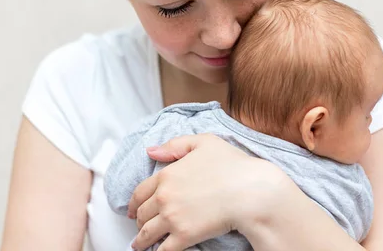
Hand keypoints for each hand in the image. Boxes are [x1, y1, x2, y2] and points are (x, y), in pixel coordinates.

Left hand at [127, 133, 289, 250]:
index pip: (140, 192)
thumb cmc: (232, 165)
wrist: (250, 191)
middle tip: (141, 226)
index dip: (133, 203)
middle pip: (142, 214)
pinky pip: (163, 250)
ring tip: (140, 246)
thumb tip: (151, 151)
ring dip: (141, 241)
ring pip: (147, 233)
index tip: (132, 210)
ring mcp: (172, 218)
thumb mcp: (203, 142)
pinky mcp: (184, 236)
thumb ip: (174, 145)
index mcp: (166, 174)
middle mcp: (164, 197)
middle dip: (139, 221)